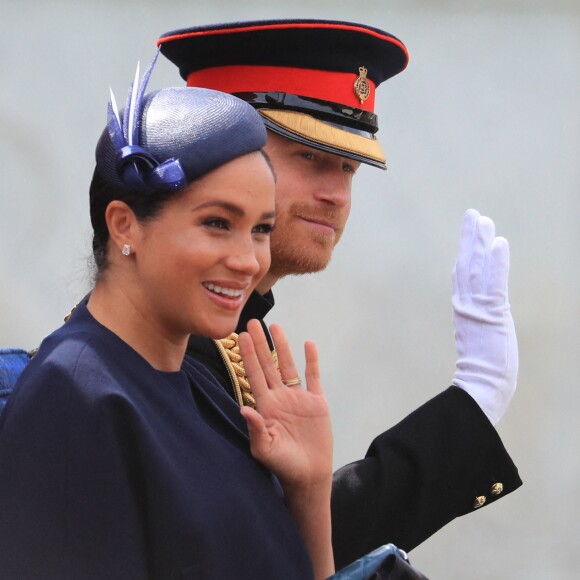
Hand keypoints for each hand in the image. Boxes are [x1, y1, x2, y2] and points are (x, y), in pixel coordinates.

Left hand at [238, 320, 332, 491]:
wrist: (309, 474)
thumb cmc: (283, 465)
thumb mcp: (265, 449)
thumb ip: (256, 429)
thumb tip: (244, 408)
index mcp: (266, 406)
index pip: (254, 375)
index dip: (248, 356)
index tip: (240, 337)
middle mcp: (280, 397)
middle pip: (268, 364)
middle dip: (259, 344)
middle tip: (251, 323)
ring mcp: (298, 398)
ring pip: (288, 366)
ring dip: (282, 346)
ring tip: (275, 326)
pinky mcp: (317, 402)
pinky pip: (313, 376)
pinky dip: (311, 360)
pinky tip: (308, 344)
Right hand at [451, 209, 517, 424]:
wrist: (479, 388)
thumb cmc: (482, 373)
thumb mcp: (479, 343)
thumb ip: (478, 326)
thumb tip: (481, 321)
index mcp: (463, 310)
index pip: (461, 275)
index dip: (464, 252)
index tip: (467, 233)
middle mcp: (466, 305)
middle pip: (465, 264)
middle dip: (469, 237)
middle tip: (473, 213)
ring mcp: (477, 308)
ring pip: (476, 268)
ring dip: (479, 242)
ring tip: (483, 219)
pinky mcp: (492, 315)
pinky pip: (495, 283)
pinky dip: (497, 262)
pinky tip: (499, 242)